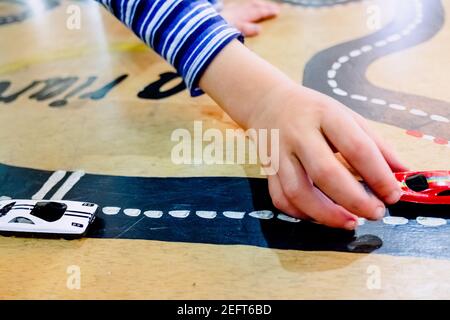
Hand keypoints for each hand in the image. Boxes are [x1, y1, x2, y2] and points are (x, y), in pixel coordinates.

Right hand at [248, 83, 407, 229]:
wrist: (269, 103)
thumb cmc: (314, 112)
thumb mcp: (348, 116)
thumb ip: (376, 144)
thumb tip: (402, 173)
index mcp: (325, 115)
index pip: (355, 147)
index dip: (377, 175)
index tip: (392, 194)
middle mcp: (299, 134)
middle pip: (325, 173)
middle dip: (354, 200)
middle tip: (375, 213)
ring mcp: (279, 153)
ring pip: (297, 192)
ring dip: (325, 214)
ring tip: (350, 222)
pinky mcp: (267, 169)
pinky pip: (280, 198)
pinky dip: (301, 213)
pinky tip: (320, 216)